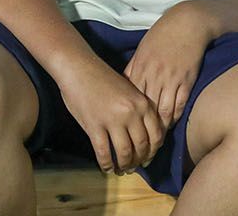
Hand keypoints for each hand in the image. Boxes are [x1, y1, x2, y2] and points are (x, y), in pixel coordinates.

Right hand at [53, 48, 165, 173]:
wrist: (80, 68)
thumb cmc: (104, 79)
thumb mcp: (130, 90)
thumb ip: (139, 109)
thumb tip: (144, 135)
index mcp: (142, 103)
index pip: (156, 135)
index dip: (154, 151)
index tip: (148, 158)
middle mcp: (131, 113)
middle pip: (142, 146)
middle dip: (139, 161)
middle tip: (135, 167)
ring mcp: (113, 121)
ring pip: (124, 153)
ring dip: (124, 165)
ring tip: (121, 170)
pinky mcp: (94, 126)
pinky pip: (104, 153)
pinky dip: (107, 164)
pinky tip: (107, 168)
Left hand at [124, 3, 213, 127]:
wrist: (187, 23)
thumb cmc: (162, 35)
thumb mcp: (142, 50)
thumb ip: (132, 69)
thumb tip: (122, 87)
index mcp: (140, 67)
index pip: (131, 100)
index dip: (128, 117)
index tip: (126, 129)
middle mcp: (154, 75)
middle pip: (145, 110)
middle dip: (143, 128)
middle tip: (140, 141)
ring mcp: (171, 78)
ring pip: (163, 111)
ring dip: (159, 127)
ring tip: (156, 139)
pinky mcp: (187, 80)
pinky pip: (179, 104)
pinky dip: (174, 116)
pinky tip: (171, 124)